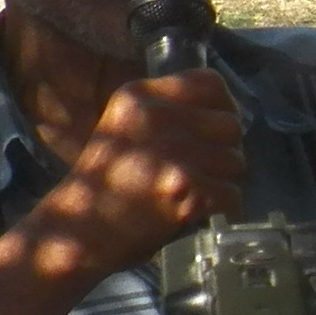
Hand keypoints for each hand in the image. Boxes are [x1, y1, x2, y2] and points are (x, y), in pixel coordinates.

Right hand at [31, 70, 242, 287]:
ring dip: (223, 181)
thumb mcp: (124, 126)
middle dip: (224, 150)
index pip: (210, 83)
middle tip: (203, 170)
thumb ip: (167, 111)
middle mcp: (157, 118)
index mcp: (139, 96)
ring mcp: (174, 154)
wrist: (79, 231)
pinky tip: (196, 211)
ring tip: (193, 192)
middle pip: (230, 124)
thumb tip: (227, 113)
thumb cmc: (104, 184)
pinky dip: (222, 208)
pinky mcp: (188, 190)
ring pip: (236, 160)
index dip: (222, 108)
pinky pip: (233, 194)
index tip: (215, 131)